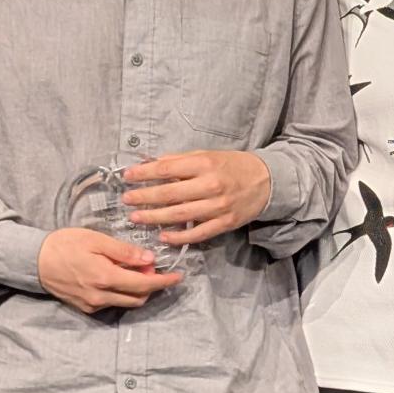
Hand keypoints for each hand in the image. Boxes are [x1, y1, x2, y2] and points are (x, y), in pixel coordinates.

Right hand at [38, 227, 182, 312]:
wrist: (34, 260)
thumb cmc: (64, 244)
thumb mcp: (96, 240)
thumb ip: (124, 252)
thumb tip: (150, 259)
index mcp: (105, 278)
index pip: (144, 284)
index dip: (164, 281)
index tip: (178, 276)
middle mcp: (100, 296)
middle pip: (139, 297)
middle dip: (152, 284)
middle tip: (151, 265)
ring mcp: (92, 304)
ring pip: (126, 302)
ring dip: (138, 289)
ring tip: (135, 268)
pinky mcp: (85, 307)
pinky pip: (112, 303)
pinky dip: (122, 292)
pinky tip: (118, 276)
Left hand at [122, 150, 272, 243]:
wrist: (266, 181)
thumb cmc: (232, 166)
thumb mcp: (207, 155)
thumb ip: (180, 161)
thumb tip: (151, 164)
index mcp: (205, 164)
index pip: (167, 169)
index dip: (144, 173)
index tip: (127, 176)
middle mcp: (210, 185)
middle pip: (169, 194)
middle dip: (144, 197)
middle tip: (126, 199)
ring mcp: (218, 207)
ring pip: (179, 215)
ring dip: (154, 217)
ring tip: (136, 217)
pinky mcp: (224, 223)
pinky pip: (197, 233)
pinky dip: (178, 237)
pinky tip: (163, 236)